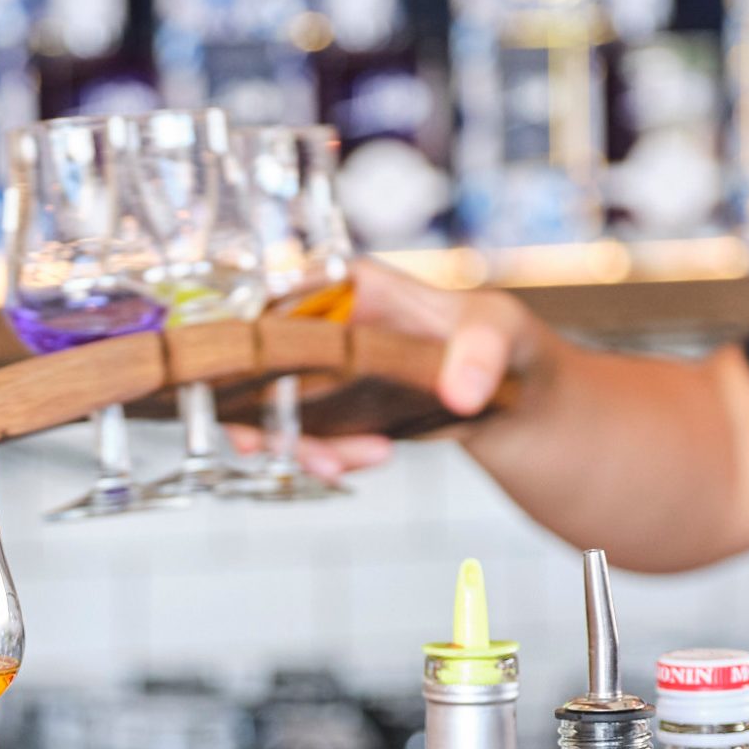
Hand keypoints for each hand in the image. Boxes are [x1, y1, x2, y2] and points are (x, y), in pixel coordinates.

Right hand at [226, 258, 543, 476]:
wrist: (512, 396)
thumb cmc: (501, 339)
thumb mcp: (497, 329)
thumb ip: (480, 350)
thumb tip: (461, 392)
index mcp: (343, 282)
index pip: (270, 297)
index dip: (241, 335)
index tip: (237, 376)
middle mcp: (323, 324)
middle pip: (260, 364)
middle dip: (257, 411)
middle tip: (272, 447)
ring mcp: (322, 374)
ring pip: (277, 412)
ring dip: (299, 444)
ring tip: (340, 465)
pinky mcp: (332, 415)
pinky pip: (309, 439)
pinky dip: (328, 456)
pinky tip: (370, 457)